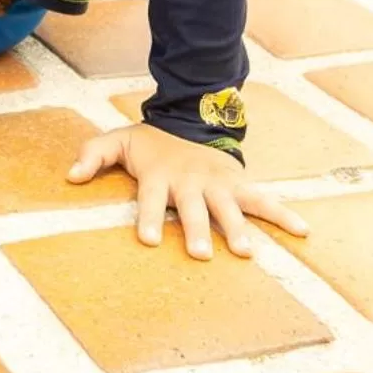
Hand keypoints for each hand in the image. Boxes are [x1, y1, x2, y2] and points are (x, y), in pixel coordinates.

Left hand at [68, 122, 307, 259]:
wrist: (190, 119)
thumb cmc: (151, 143)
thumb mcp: (118, 140)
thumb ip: (92, 155)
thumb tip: (70, 176)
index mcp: (160, 174)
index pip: (152, 198)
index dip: (149, 217)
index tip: (149, 239)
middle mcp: (190, 181)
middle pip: (193, 208)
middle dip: (197, 230)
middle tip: (200, 253)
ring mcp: (217, 182)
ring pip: (229, 207)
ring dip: (236, 228)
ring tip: (245, 251)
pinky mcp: (238, 183)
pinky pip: (263, 199)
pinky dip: (283, 214)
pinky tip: (302, 231)